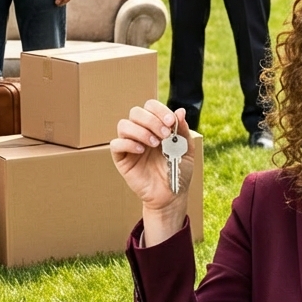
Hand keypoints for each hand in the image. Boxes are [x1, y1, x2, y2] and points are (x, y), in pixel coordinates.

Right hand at [111, 100, 193, 216]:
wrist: (171, 195)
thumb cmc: (178, 171)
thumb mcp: (186, 149)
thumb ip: (183, 130)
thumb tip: (180, 111)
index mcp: (156, 126)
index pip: (150, 106)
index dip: (159, 110)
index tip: (171, 122)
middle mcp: (141, 132)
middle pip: (135, 112)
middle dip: (151, 120)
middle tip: (164, 135)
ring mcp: (130, 145)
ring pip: (123, 125)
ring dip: (140, 131)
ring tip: (154, 144)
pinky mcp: (121, 158)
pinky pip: (116, 144)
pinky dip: (128, 144)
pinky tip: (141, 151)